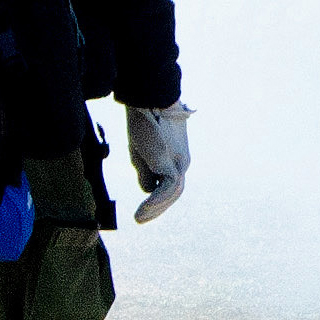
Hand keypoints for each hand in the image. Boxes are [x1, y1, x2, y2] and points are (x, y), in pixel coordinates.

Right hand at [123, 102, 192, 222]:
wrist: (149, 99)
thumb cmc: (144, 121)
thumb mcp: (141, 152)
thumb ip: (146, 172)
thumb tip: (147, 192)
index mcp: (174, 158)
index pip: (169, 185)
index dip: (156, 200)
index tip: (142, 211)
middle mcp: (181, 162)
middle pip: (173, 192)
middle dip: (157, 209)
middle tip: (139, 220)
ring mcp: (179, 162)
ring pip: (172, 193)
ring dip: (156, 209)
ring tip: (138, 218)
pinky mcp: (173, 162)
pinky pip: (167, 189)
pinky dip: (155, 201)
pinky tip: (142, 210)